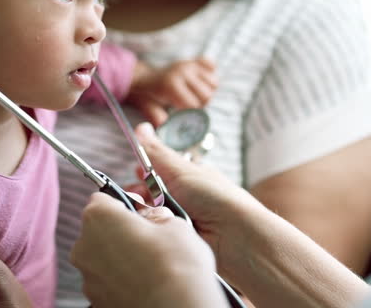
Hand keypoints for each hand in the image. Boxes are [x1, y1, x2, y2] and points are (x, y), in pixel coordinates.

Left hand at [71, 193, 226, 307]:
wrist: (175, 307)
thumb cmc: (175, 265)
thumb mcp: (175, 223)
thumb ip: (156, 215)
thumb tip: (154, 219)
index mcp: (98, 217)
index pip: (103, 198)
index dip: (124, 203)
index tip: (140, 211)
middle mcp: (85, 245)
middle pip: (100, 229)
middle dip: (121, 231)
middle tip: (150, 239)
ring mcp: (88, 276)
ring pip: (102, 257)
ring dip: (120, 257)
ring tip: (150, 266)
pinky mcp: (95, 300)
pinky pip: (106, 281)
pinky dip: (120, 280)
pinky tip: (144, 283)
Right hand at [127, 123, 263, 277]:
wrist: (235, 235)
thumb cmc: (216, 198)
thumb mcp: (181, 169)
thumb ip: (156, 152)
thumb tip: (141, 128)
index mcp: (184, 178)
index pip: (152, 172)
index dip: (141, 174)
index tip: (136, 174)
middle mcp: (180, 198)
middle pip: (145, 194)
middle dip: (139, 194)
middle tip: (141, 196)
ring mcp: (178, 220)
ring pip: (146, 214)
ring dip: (145, 212)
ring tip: (153, 212)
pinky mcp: (176, 240)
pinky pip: (153, 233)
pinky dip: (153, 228)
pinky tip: (158, 227)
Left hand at [129, 58, 217, 125]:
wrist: (147, 77)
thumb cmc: (151, 95)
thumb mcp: (150, 106)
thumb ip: (156, 116)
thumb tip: (163, 124)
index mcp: (172, 85)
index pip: (194, 104)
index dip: (192, 112)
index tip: (186, 111)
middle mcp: (182, 72)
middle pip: (207, 94)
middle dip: (202, 103)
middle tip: (192, 103)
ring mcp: (189, 65)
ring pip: (214, 82)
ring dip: (208, 91)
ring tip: (196, 94)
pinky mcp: (193, 61)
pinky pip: (211, 65)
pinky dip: (209, 73)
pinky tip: (201, 80)